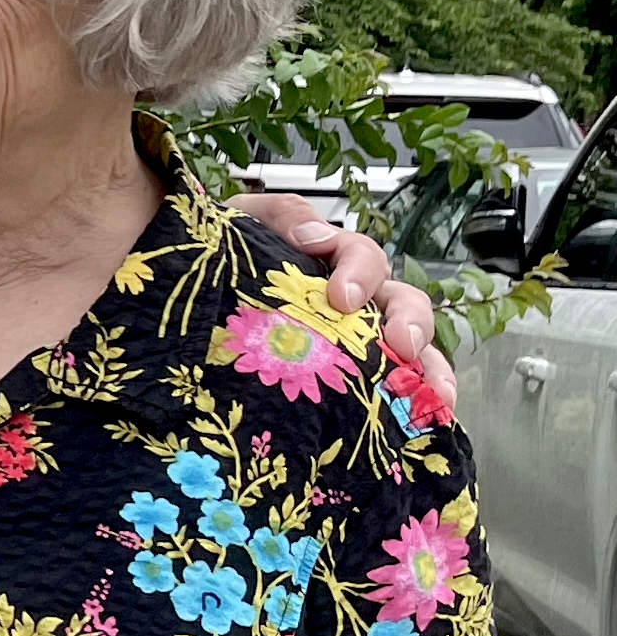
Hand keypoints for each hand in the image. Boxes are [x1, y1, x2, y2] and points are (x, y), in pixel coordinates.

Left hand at [229, 193, 452, 401]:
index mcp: (333, 261)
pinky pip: (394, 388)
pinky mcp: (351, 377)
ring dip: (430, 369)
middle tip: (402, 344)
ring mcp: (358, 339)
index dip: (360, 272)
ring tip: (437, 394)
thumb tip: (313, 234)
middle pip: (403, 303)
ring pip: (412, 349)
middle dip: (411, 322)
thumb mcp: (246, 223)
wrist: (199, 294)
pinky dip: (416, 402)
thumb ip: (281, 215)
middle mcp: (357, 300)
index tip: (343, 298)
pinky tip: (427, 420)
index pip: (362, 256)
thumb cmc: (230, 258)